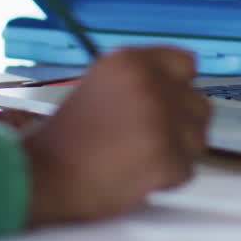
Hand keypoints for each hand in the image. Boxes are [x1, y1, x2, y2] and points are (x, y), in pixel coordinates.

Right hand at [20, 47, 209, 223]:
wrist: (43, 175)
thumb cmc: (66, 140)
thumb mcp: (100, 86)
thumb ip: (140, 82)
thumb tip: (178, 89)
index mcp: (130, 61)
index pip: (185, 64)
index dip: (180, 88)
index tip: (173, 103)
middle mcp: (149, 83)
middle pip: (198, 104)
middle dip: (181, 126)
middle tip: (150, 141)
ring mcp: (159, 119)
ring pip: (197, 138)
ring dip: (176, 153)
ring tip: (138, 158)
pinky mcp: (165, 155)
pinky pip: (186, 169)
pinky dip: (166, 179)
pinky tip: (136, 175)